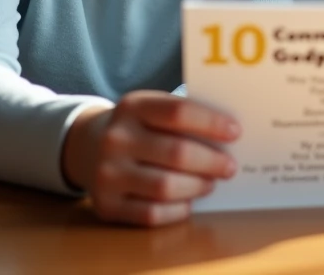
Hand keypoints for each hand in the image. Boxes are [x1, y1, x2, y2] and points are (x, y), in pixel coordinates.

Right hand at [61, 90, 239, 225]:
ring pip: (165, 187)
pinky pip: (151, 214)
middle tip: (230, 167)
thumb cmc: (138, 127)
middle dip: (211, 162)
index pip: (179, 113)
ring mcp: (107, 174)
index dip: (212, 123)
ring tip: (211, 183)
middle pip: (177, 153)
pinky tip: (189, 202)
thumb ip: (183, 117)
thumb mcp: (151, 109)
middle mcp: (116, 139)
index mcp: (133, 107)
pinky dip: (177, 210)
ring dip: (196, 187)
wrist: (88, 146)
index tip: (236, 132)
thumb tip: (230, 137)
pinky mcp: (106, 205)